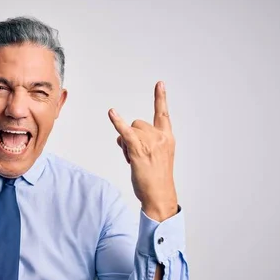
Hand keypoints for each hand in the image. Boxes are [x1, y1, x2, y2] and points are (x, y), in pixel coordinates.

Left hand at [108, 81, 176, 220]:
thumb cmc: (155, 179)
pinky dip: (117, 122)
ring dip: (125, 144)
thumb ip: (142, 142)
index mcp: (168, 138)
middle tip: (136, 157)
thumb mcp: (155, 156)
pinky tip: (112, 113)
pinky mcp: (138, 150)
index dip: (160, 98)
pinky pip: (125, 132)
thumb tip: (121, 135)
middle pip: (138, 123)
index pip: (163, 114)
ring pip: (129, 130)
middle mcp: (161, 137)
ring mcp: (150, 143)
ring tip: (133, 160)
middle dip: (132, 137)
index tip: (160, 84)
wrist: (159, 195)